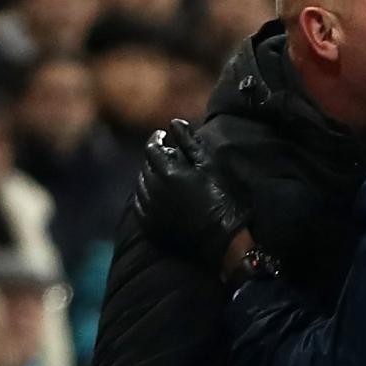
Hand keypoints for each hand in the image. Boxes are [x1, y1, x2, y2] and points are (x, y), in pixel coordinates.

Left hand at [134, 120, 248, 275]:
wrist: (225, 242)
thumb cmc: (224, 200)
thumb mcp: (212, 166)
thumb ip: (190, 143)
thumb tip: (173, 123)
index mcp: (167, 172)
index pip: (151, 147)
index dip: (156, 139)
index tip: (163, 136)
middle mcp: (153, 190)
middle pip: (145, 166)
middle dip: (154, 159)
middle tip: (168, 158)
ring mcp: (150, 210)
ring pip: (141, 185)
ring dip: (150, 178)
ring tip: (164, 177)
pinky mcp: (150, 227)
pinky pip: (140, 206)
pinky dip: (146, 197)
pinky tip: (158, 197)